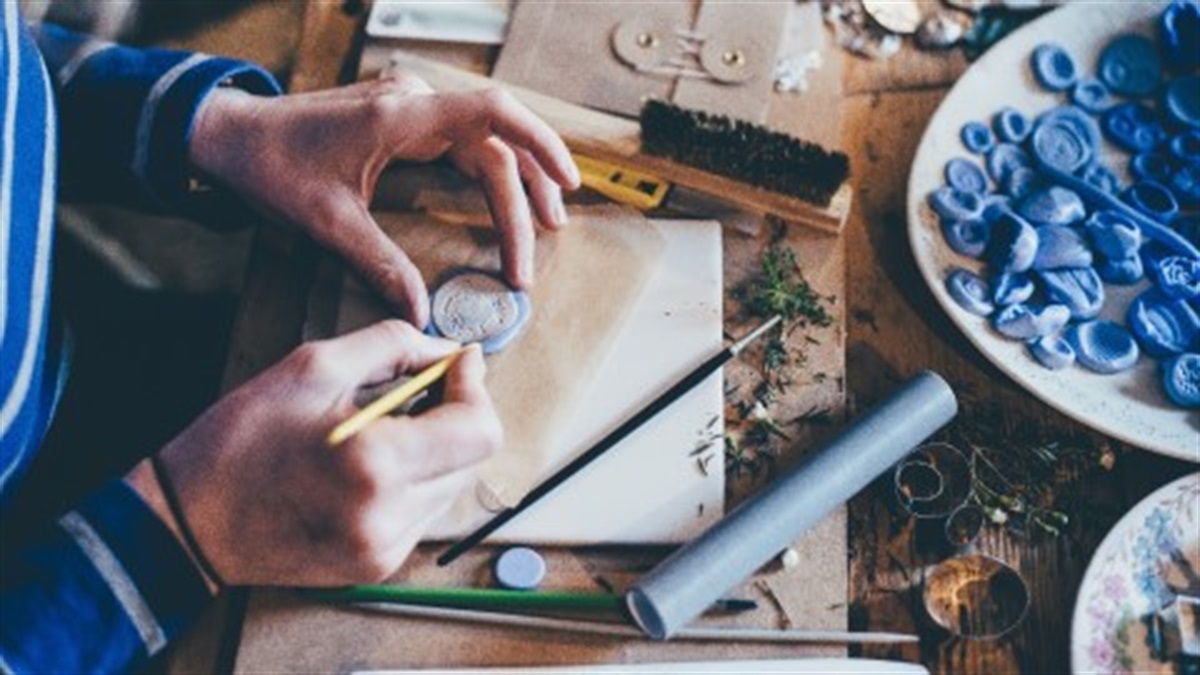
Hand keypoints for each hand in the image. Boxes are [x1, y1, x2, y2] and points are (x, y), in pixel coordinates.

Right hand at [126, 321, 501, 586]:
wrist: (188, 522)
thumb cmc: (241, 440)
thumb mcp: (312, 367)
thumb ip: (394, 347)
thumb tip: (450, 350)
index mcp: (376, 465)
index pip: (479, 430)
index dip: (473, 388)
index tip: (457, 362)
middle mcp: (389, 516)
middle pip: (473, 457)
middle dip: (456, 414)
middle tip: (419, 388)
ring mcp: (385, 548)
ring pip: (453, 484)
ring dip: (436, 448)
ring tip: (385, 428)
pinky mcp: (377, 564)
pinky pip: (424, 511)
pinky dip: (413, 480)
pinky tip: (371, 464)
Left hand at [187, 74, 579, 326]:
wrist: (233, 135)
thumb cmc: (273, 166)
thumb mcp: (326, 222)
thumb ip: (379, 264)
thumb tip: (420, 311)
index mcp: (400, 117)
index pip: (491, 112)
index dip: (538, 142)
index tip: (566, 181)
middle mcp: (414, 105)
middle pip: (495, 143)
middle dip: (525, 194)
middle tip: (541, 246)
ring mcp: (412, 109)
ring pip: (486, 142)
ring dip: (518, 182)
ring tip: (544, 225)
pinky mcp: (407, 121)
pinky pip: (465, 142)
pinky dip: (492, 171)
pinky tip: (506, 198)